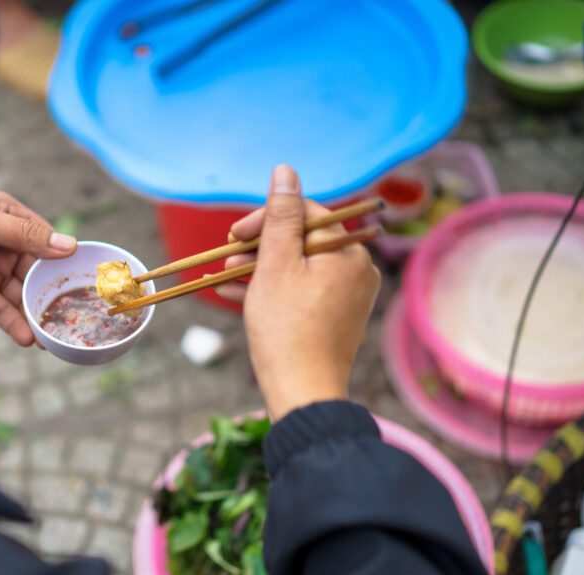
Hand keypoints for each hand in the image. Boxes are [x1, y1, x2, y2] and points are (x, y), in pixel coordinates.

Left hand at [0, 191, 75, 345]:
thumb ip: (24, 234)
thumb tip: (69, 245)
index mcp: (10, 217)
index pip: (46, 239)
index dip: (64, 259)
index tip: (85, 278)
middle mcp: (5, 244)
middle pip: (37, 272)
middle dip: (52, 295)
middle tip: (72, 317)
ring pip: (21, 295)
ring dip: (35, 316)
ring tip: (50, 338)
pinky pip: (1, 310)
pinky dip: (14, 325)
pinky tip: (26, 338)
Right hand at [217, 165, 380, 420]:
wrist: (303, 394)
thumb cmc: (286, 329)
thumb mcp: (276, 265)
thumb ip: (280, 215)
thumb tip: (285, 171)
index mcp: (349, 253)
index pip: (308, 214)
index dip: (268, 217)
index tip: (235, 233)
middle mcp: (357, 271)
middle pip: (303, 241)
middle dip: (261, 246)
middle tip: (228, 255)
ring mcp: (348, 298)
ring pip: (299, 268)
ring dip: (260, 268)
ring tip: (226, 275)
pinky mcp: (334, 320)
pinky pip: (302, 293)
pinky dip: (272, 290)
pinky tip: (235, 294)